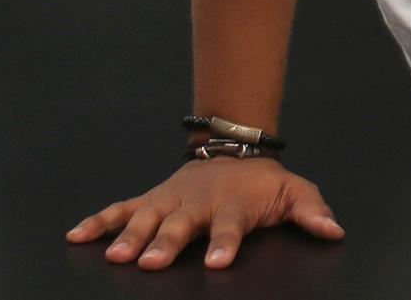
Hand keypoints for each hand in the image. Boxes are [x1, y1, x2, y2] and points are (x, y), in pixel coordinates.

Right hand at [65, 156, 344, 269]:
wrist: (234, 149)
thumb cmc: (262, 183)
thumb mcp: (295, 192)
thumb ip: (312, 212)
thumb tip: (334, 231)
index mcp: (232, 206)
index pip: (230, 227)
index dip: (226, 244)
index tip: (219, 262)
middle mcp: (197, 205)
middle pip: (180, 226)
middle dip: (167, 244)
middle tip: (151, 262)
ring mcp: (170, 201)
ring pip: (146, 218)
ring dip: (129, 235)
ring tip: (116, 255)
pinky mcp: (151, 199)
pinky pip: (121, 209)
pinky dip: (98, 221)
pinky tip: (76, 235)